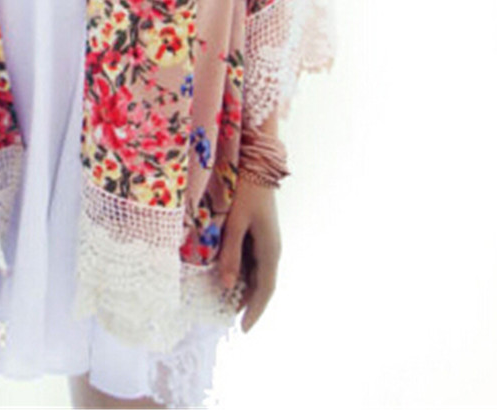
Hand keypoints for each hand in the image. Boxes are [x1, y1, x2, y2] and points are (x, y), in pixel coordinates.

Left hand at [216, 175, 281, 332]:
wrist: (257, 166)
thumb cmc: (245, 193)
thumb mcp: (235, 224)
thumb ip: (231, 254)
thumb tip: (227, 284)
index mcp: (270, 251)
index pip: (265, 290)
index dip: (254, 311)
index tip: (243, 330)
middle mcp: (271, 249)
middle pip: (261, 284)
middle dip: (247, 302)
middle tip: (229, 319)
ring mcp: (266, 241)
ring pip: (255, 272)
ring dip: (243, 287)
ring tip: (225, 302)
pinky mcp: (258, 232)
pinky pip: (251, 259)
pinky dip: (241, 271)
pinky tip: (227, 275)